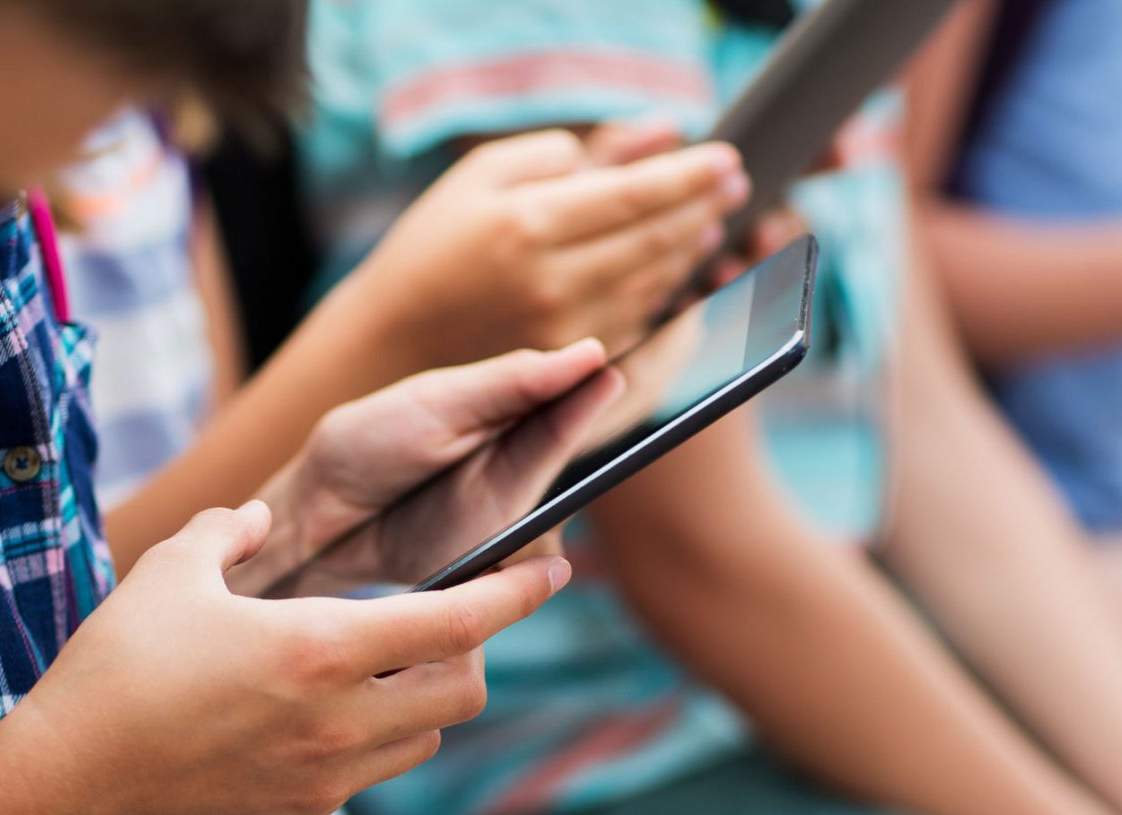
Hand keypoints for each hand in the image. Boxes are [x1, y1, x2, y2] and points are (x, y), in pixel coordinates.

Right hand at [25, 492, 571, 814]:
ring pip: (424, 738)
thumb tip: (254, 519)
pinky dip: (365, 744)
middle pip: (466, 690)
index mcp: (322, 647)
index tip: (551, 572)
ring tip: (372, 671)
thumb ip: (227, 532)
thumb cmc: (119, 665)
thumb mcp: (171, 571)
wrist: (73, 775)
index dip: (516, 593)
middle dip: (474, 653)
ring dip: (420, 700)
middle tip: (440, 624)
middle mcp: (341, 722)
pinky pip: (366, 776)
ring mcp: (327, 780)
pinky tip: (309, 723)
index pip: (458, 620)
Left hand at [249, 341, 623, 589]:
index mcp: (499, 410)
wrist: (315, 521)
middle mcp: (511, 463)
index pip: (557, 393)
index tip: (604, 366)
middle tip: (598, 387)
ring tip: (550, 460)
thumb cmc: (367, 448)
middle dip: (575, 419)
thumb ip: (507, 385)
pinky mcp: (489, 561)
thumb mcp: (435, 406)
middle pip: (559, 442)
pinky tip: (516, 535)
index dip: (583, 382)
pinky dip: (525, 551)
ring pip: (548, 500)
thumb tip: (587, 354)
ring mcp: (503, 514)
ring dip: (550, 483)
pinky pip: (527, 558)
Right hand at [342, 128, 749, 365]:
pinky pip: (632, 326)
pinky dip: (661, 294)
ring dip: (688, 253)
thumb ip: (564, 153)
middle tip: (732, 186)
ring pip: (651, 287)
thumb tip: (653, 138)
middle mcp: (549, 283)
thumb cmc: (432, 249)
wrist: (388, 345)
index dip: (690, 177)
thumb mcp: (481, 178)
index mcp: (527, 224)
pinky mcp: (562, 369)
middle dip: (703, 210)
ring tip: (708, 223)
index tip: (729, 159)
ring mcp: (559, 333)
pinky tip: (672, 272)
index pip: (636, 196)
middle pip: (655, 242)